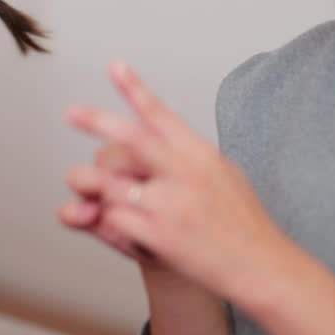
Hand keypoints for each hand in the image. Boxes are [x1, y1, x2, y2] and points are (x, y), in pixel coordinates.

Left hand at [61, 61, 291, 299]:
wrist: (262, 268)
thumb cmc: (244, 222)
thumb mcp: (225, 173)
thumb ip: (190, 152)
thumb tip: (164, 122)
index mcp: (201, 154)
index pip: (161, 115)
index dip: (135, 89)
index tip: (115, 66)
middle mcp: (186, 174)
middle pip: (133, 138)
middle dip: (98, 121)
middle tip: (71, 113)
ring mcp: (171, 204)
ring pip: (112, 183)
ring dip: (95, 185)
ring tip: (88, 187)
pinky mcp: (160, 235)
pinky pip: (115, 218)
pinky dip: (110, 220)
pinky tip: (121, 225)